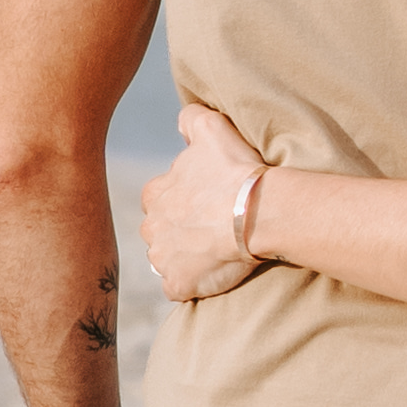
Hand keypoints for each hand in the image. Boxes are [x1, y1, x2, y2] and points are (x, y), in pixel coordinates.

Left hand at [142, 98, 269, 302]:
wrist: (255, 212)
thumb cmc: (234, 171)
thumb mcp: (212, 129)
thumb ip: (191, 118)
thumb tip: (183, 120)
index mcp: (155, 194)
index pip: (159, 198)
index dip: (183, 199)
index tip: (207, 202)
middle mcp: (151, 227)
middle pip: (161, 231)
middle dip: (180, 231)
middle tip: (212, 228)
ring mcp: (162, 259)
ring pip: (167, 260)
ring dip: (185, 258)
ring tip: (215, 252)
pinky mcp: (178, 284)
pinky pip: (177, 288)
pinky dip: (190, 284)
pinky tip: (212, 274)